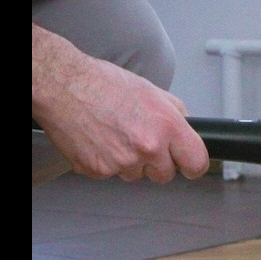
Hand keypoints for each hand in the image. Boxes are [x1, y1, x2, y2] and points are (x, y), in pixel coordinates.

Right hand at [33, 24, 209, 181]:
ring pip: (137, 175)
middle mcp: (147, 148)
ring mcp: (122, 162)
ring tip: (116, 134)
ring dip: (131, 162)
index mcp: (166, 126)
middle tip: (141, 140)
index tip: (187, 163)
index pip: (196, 163)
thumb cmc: (103, 84)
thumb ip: (174, 113)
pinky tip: (100, 140)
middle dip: (157, 162)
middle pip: (165, 175)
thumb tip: (186, 128)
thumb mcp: (152, 91)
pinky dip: (107, 162)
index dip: (192, 164)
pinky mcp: (98, 171)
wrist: (63, 86)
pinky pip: (111, 174)